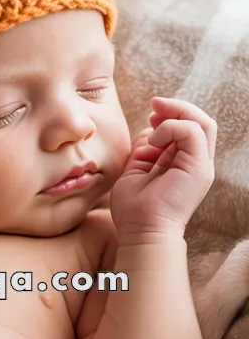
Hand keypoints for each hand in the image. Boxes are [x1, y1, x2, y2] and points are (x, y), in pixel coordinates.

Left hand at [110, 96, 215, 240]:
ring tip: (154, 120)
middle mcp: (197, 164)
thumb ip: (146, 148)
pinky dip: (171, 128)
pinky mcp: (199, 168)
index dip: (172, 115)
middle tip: (154, 105)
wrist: (141, 233)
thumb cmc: (135, 209)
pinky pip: (192, 131)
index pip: (190, 129)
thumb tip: (149, 130)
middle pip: (201, 121)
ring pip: (203, 122)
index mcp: (185, 165)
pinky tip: (154, 141)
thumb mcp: (136, 169)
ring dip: (176, 114)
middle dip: (177, 107)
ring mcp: (201, 166)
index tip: (150, 115)